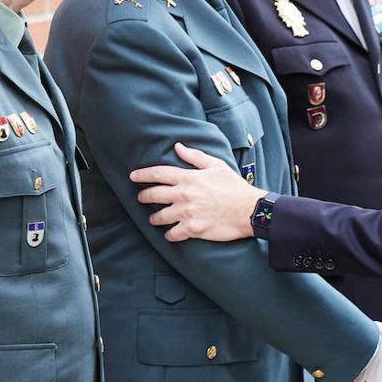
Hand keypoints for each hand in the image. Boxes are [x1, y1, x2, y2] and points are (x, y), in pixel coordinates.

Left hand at [130, 143, 264, 241]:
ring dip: (155, 218)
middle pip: (154, 195)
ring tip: (154, 219)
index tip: (133, 176)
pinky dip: (169, 235)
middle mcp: (184, 195)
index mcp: (189, 178)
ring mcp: (187, 213)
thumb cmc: (234, 187)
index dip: (142, 174)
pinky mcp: (193, 229)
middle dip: (144, 196)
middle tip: (141, 198)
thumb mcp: (216, 166)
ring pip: (160, 217)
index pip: (158, 174)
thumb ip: (194, 156)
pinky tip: (169, 234)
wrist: (249, 210)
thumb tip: (177, 147)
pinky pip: (173, 234)